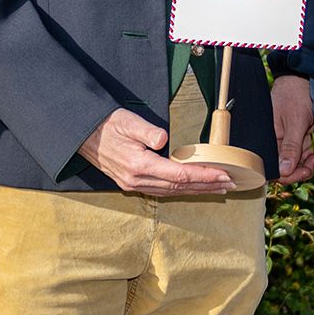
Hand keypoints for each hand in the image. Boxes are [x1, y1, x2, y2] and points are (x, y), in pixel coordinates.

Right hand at [78, 107, 233, 196]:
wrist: (84, 135)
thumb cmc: (107, 125)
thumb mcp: (128, 122)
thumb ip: (147, 132)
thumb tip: (163, 139)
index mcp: (139, 165)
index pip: (179, 175)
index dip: (203, 176)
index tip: (223, 175)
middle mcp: (137, 180)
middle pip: (179, 188)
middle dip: (206, 186)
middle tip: (229, 185)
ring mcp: (134, 184)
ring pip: (171, 192)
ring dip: (196, 191)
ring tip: (217, 188)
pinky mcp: (132, 183)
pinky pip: (162, 191)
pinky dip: (180, 190)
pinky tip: (192, 188)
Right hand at [272, 76, 313, 184]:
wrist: (306, 78)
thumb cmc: (295, 94)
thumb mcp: (295, 120)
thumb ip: (290, 146)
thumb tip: (283, 172)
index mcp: (268, 138)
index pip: (273, 166)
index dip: (287, 174)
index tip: (302, 171)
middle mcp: (276, 141)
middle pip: (284, 168)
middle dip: (299, 171)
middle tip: (312, 166)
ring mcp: (287, 140)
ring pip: (295, 163)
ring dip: (306, 165)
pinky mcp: (298, 137)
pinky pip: (302, 155)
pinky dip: (310, 158)